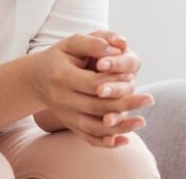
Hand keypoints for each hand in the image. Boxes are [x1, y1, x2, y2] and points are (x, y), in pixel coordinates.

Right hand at [31, 32, 152, 146]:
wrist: (36, 79)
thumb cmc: (59, 57)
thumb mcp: (71, 43)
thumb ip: (94, 42)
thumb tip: (119, 46)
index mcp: (62, 77)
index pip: (93, 83)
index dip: (113, 80)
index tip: (132, 77)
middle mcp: (62, 100)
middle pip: (97, 107)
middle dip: (125, 104)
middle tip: (149, 99)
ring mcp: (65, 116)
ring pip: (94, 127)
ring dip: (120, 127)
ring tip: (141, 121)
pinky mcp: (70, 125)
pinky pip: (88, 138)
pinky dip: (106, 142)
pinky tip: (125, 140)